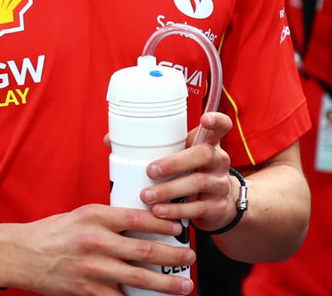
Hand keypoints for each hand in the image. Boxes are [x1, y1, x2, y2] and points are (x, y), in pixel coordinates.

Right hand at [0, 206, 195, 294]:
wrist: (20, 255)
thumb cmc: (51, 233)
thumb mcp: (80, 215)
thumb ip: (108, 220)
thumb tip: (141, 224)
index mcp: (95, 216)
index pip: (138, 218)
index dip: (164, 223)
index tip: (179, 228)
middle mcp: (96, 242)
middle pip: (146, 250)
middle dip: (174, 255)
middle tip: (190, 257)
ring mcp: (93, 269)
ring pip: (140, 278)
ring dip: (167, 283)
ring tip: (184, 285)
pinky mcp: (88, 291)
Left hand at [139, 112, 238, 232]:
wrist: (218, 205)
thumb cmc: (191, 172)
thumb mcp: (179, 156)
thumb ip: (153, 146)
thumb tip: (109, 140)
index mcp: (208, 143)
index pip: (221, 126)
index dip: (216, 120)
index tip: (205, 118)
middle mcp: (218, 161)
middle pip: (204, 154)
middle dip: (175, 162)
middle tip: (151, 170)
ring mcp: (220, 184)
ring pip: (198, 183)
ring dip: (169, 190)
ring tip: (147, 196)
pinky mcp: (217, 207)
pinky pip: (198, 209)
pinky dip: (176, 211)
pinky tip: (160, 212)